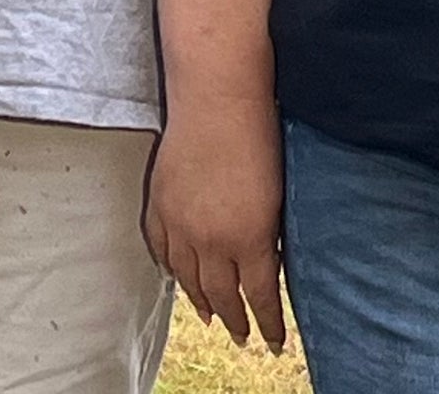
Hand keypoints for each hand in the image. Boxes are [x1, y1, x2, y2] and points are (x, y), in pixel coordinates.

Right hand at [142, 95, 289, 349]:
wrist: (216, 96)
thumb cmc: (259, 135)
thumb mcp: (279, 194)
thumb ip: (270, 236)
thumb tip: (267, 265)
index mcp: (248, 237)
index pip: (258, 296)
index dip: (267, 323)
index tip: (273, 342)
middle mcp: (210, 238)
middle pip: (220, 295)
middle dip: (234, 320)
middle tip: (243, 337)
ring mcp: (180, 222)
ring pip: (187, 278)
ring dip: (199, 301)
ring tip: (209, 316)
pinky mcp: (160, 203)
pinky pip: (161, 249)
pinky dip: (169, 267)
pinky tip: (175, 275)